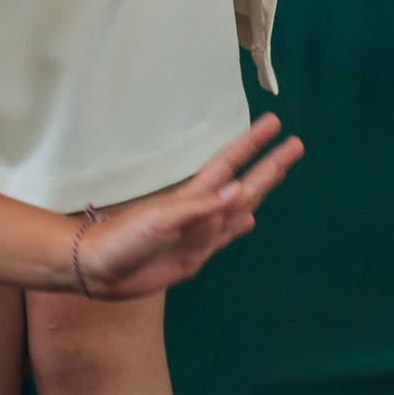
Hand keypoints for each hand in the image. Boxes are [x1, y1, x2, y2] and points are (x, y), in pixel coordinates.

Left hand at [75, 115, 303, 297]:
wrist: (98, 269)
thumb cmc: (121, 240)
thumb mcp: (159, 220)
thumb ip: (199, 208)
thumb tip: (240, 192)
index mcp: (191, 197)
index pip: (229, 164)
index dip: (252, 144)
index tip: (274, 124)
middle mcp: (200, 211)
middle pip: (244, 184)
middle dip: (269, 165)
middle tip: (295, 145)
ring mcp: (198, 233)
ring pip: (239, 208)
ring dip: (260, 190)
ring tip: (277, 172)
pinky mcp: (193, 256)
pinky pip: (224, 237)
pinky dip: (239, 228)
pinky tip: (249, 220)